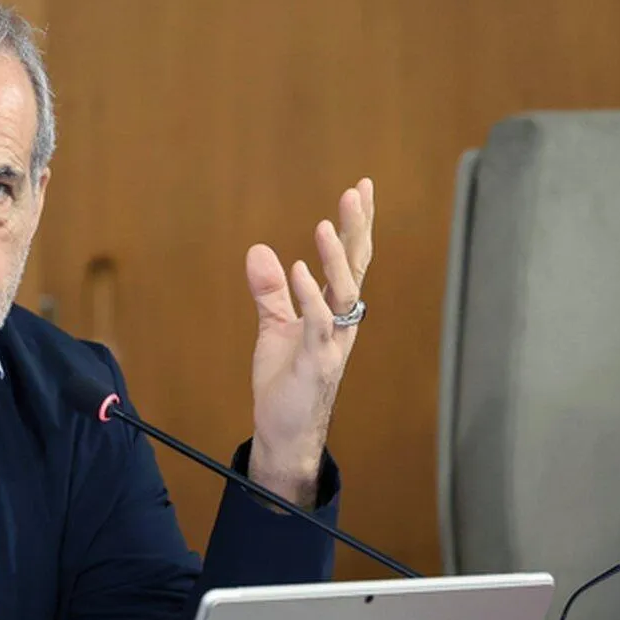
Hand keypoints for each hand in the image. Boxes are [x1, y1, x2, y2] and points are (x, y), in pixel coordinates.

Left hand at [245, 178, 374, 506]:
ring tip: (325, 225)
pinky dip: (308, 296)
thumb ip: (270, 290)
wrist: (284, 431)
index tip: (361, 188)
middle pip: (355, 268)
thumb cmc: (286, 381)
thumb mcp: (274, 328)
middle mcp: (341, 323)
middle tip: (358, 191)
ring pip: (343, 293)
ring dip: (334, 259)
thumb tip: (258, 249)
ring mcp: (332, 342)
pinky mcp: (315, 363)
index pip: (350, 259)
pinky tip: (299, 269)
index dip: (355, 225)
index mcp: (334, 311)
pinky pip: (317, 324)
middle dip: (357, 229)